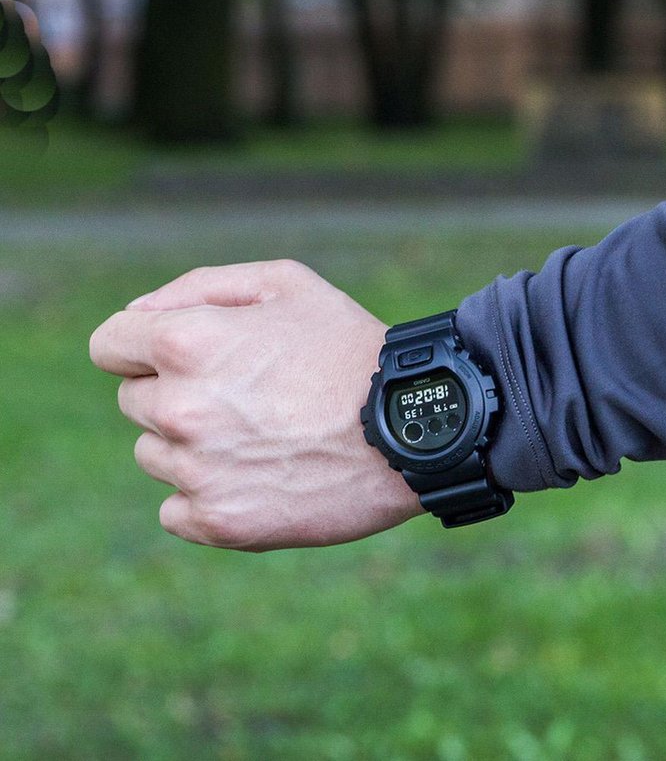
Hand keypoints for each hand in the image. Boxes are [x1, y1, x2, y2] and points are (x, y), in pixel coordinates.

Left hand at [90, 260, 423, 551]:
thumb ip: (198, 288)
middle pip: (134, 401)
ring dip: (192, 446)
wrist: (414, 429)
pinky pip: (175, 510)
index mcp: (186, 342)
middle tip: (251, 396)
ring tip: (264, 437)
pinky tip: (260, 477)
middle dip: (179, 393)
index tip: (191, 356)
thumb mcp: (287, 285)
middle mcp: (179, 408)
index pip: (109, 346)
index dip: (147, 345)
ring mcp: (196, 471)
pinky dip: (207, 496)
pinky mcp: (218, 522)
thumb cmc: (352, 349)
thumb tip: (135, 317)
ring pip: (154, 455)